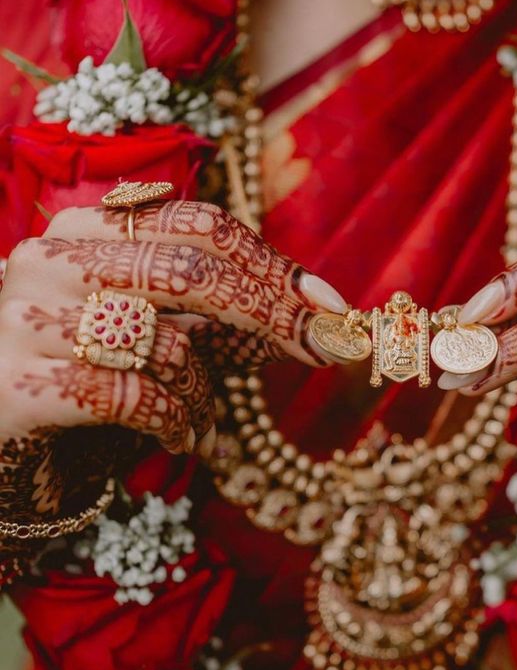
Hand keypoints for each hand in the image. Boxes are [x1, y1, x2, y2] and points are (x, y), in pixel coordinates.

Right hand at [0, 200, 342, 525]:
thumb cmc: (87, 377)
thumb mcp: (158, 334)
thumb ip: (222, 316)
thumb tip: (322, 318)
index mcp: (86, 229)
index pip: (198, 227)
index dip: (272, 264)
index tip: (331, 306)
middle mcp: (51, 259)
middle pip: (190, 271)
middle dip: (270, 315)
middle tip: (324, 351)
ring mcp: (26, 316)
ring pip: (167, 343)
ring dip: (206, 395)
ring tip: (204, 426)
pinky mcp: (18, 383)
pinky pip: (132, 396)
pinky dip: (172, 424)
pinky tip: (181, 441)